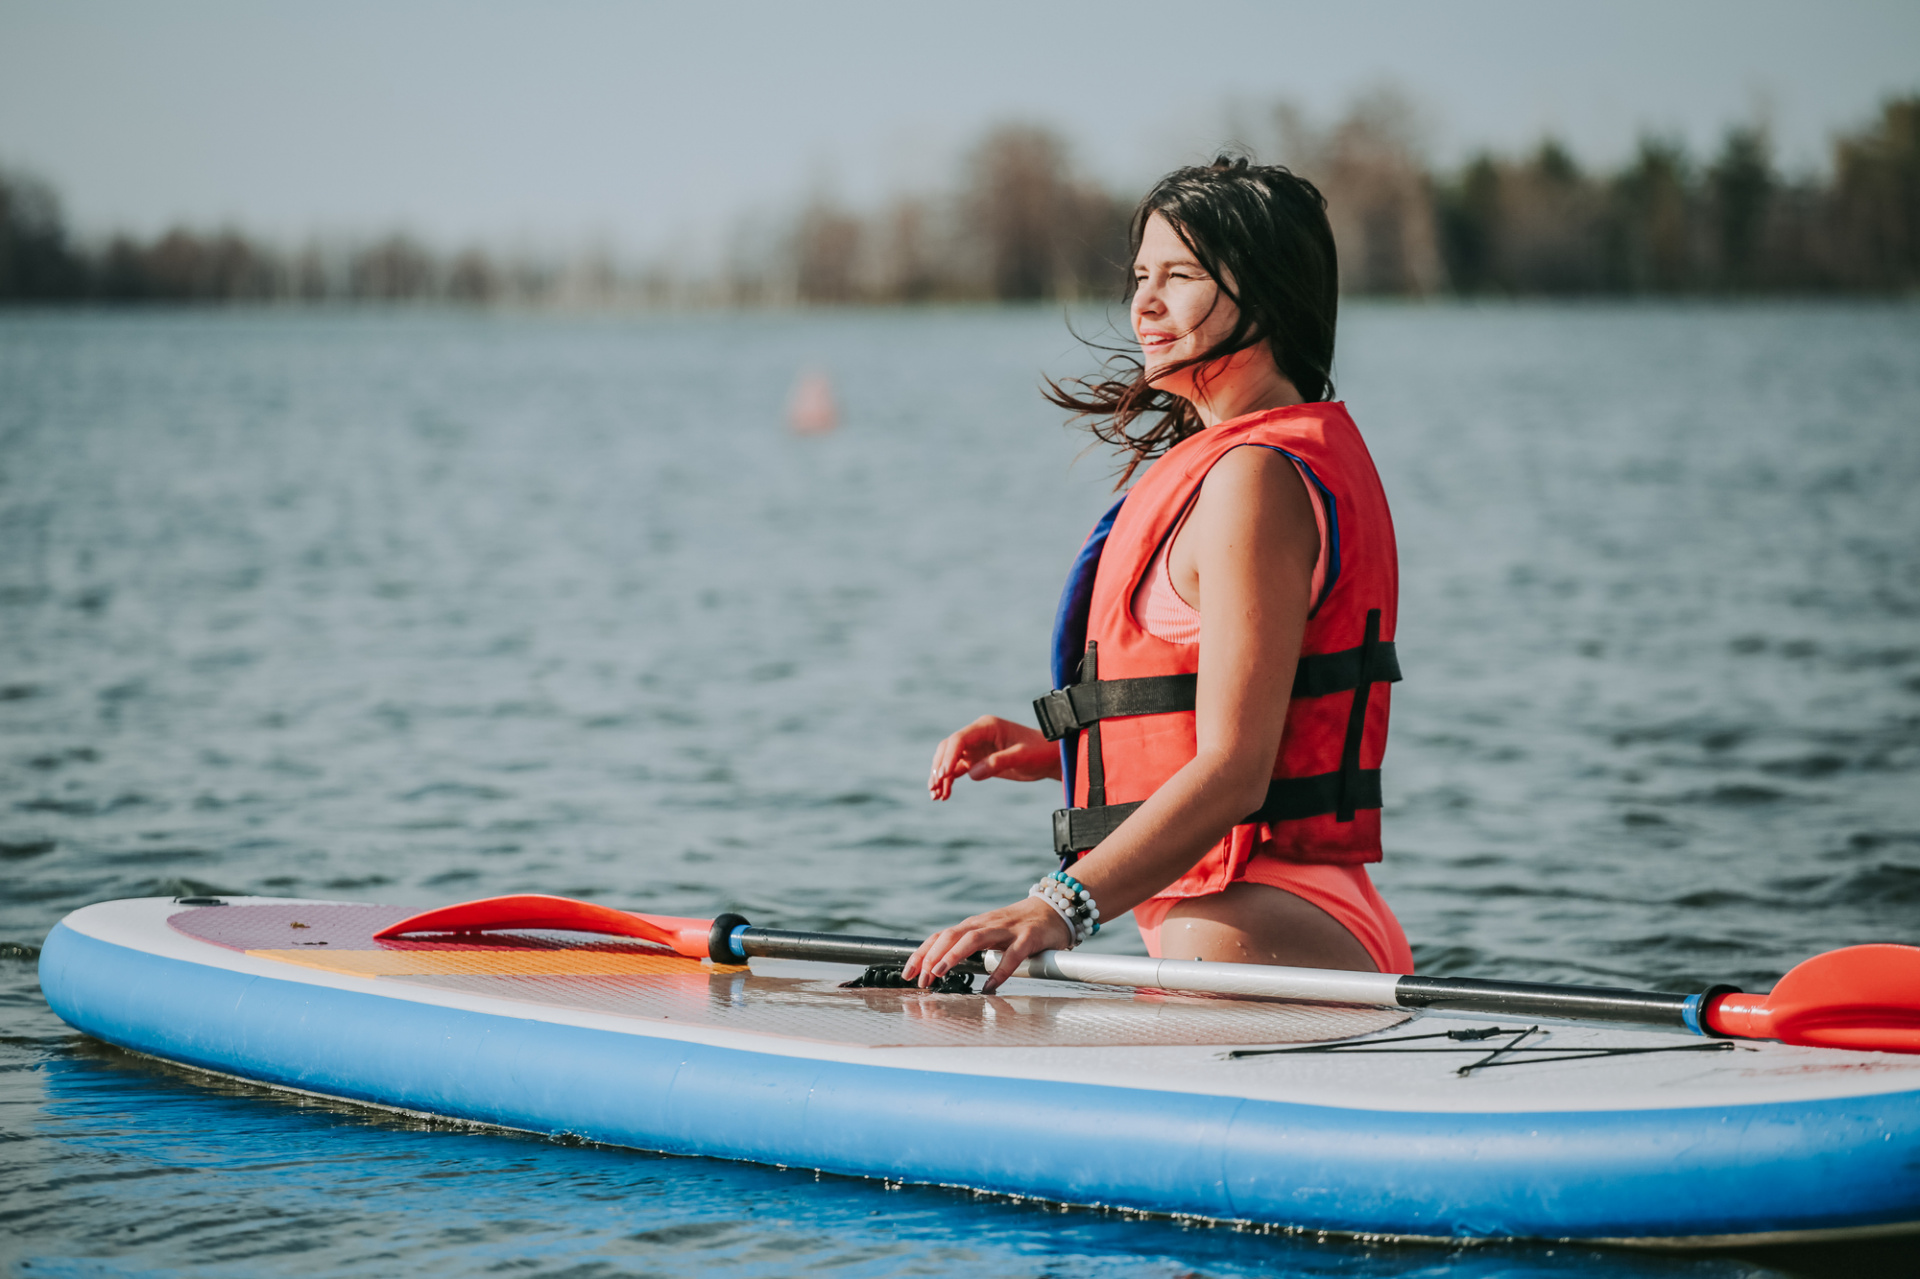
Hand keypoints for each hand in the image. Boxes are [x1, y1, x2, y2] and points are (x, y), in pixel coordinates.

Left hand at [903, 896, 1072, 992]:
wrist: (1053, 909)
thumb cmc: (1017, 927)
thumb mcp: (989, 934)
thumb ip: (969, 948)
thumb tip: (940, 969)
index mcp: (973, 925)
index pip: (941, 936)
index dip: (922, 953)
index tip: (908, 974)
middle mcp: (985, 924)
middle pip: (951, 935)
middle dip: (932, 956)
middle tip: (921, 979)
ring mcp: (1007, 930)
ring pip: (974, 939)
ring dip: (954, 955)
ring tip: (940, 973)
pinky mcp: (1028, 937)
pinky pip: (1011, 955)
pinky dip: (999, 971)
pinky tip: (989, 987)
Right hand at [927, 715, 1059, 799]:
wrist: (1049, 757)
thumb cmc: (1039, 752)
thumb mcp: (1021, 756)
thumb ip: (998, 762)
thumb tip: (972, 774)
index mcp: (986, 726)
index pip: (960, 739)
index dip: (949, 756)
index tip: (943, 775)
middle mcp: (977, 734)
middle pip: (949, 748)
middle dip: (939, 767)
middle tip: (935, 787)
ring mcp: (976, 747)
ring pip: (949, 759)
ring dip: (940, 776)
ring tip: (936, 796)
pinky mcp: (978, 760)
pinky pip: (957, 769)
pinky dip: (949, 781)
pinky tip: (943, 795)